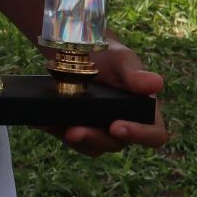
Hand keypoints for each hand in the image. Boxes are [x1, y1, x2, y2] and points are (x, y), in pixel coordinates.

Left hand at [47, 39, 167, 156]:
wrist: (82, 51)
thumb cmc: (111, 56)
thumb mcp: (122, 59)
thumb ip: (136, 74)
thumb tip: (157, 84)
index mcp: (143, 113)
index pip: (153, 135)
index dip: (140, 135)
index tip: (118, 126)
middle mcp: (123, 128)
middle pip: (114, 143)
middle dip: (94, 137)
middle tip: (75, 130)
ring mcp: (99, 131)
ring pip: (89, 145)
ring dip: (72, 137)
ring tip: (53, 124)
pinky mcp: (77, 129)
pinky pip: (66, 136)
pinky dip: (53, 128)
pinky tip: (40, 119)